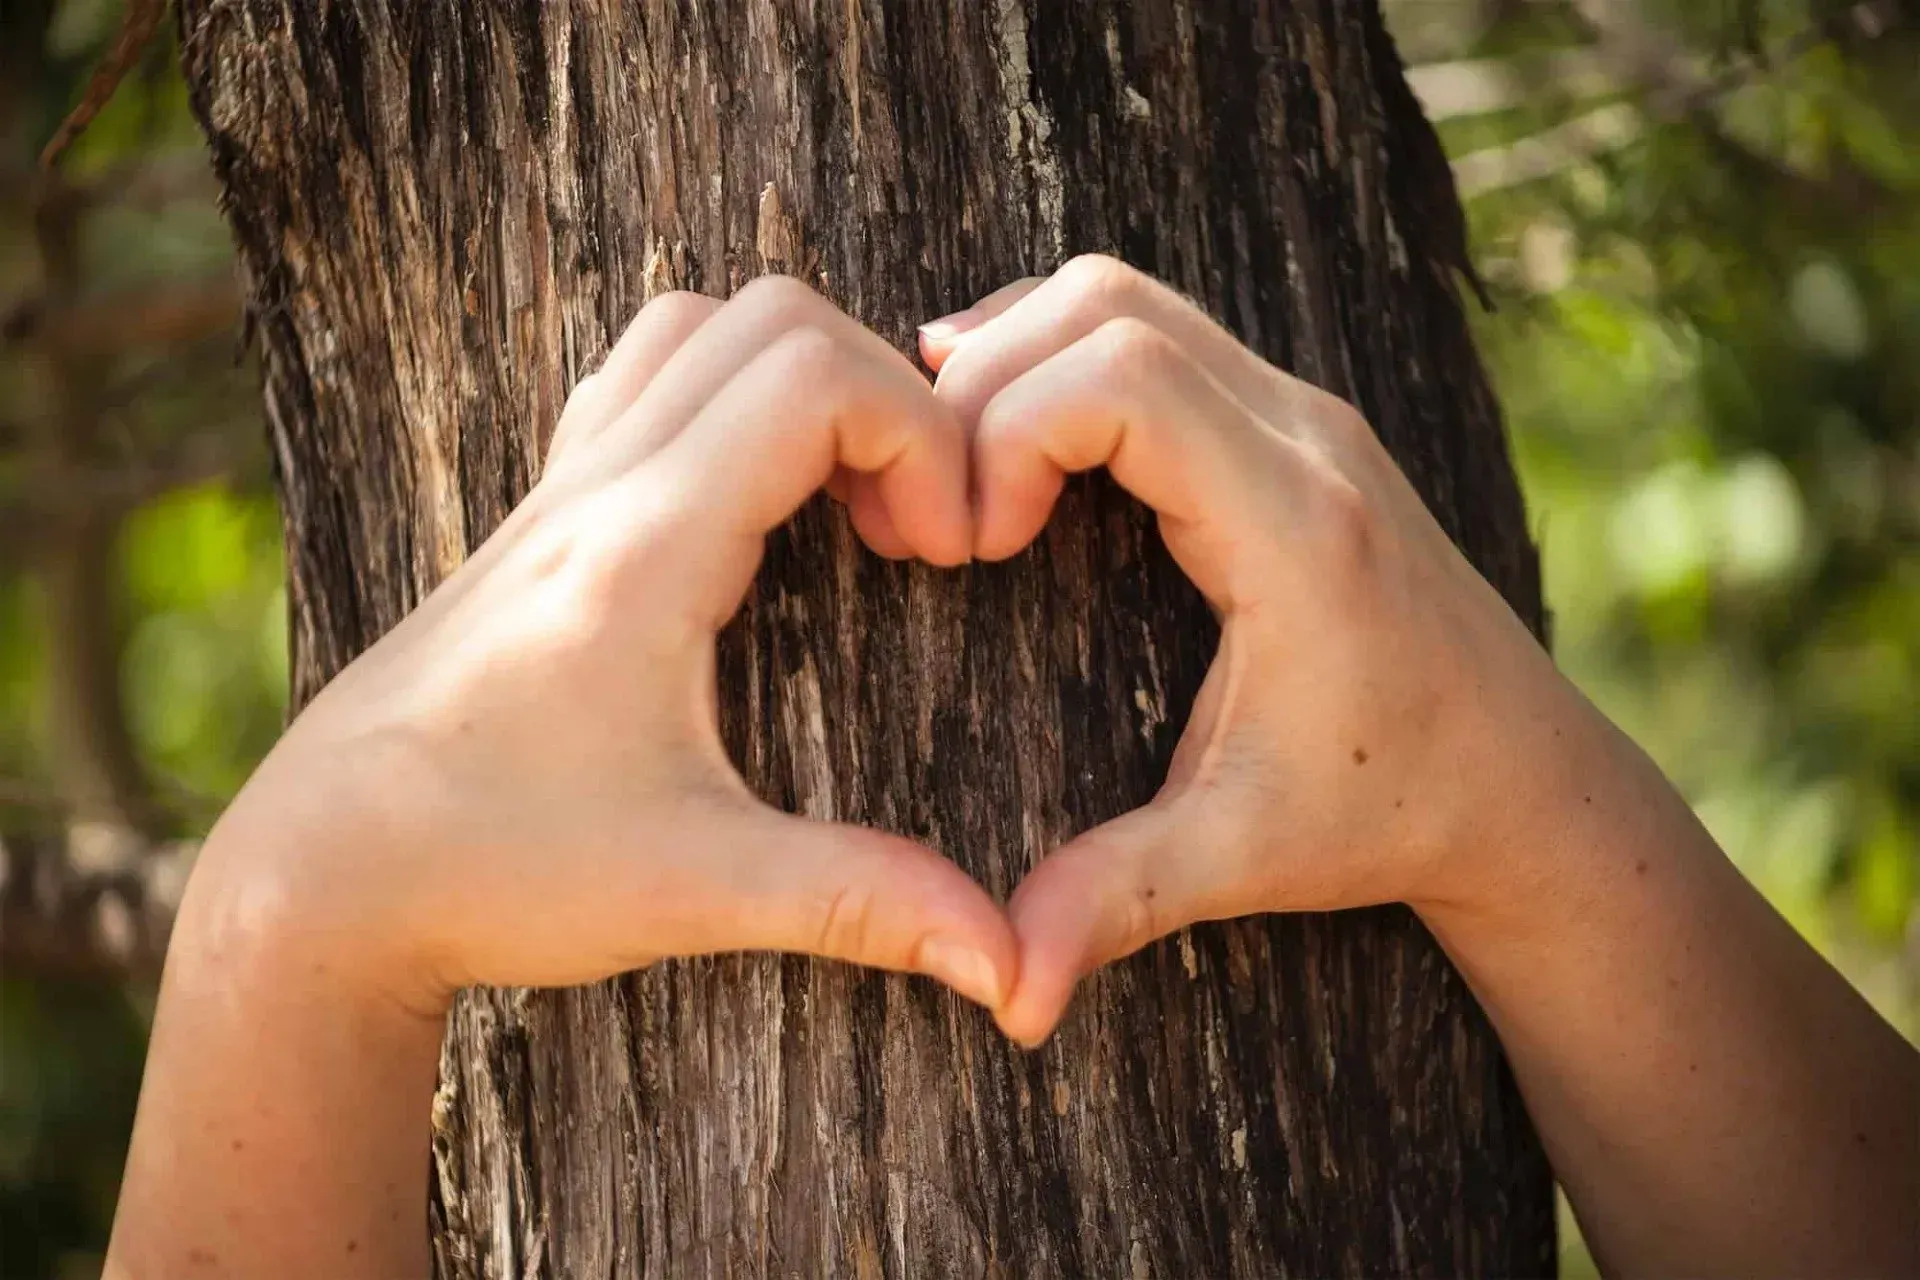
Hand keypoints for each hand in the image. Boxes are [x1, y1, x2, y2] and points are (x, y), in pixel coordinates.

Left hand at [194, 277, 1014, 1018]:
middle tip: (916, 530)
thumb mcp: (693, 889)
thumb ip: (860, 902)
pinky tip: (757, 514)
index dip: (924, 436)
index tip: (949, 552)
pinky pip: (643, 378)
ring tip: (849, 510)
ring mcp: (557, 489)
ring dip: (804, 381)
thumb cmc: (489, 871)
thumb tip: (1008, 965)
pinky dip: (730, 396)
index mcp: (644, 547)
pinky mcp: (539, 517)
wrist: (319, 875)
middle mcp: (596, 486)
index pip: (814, 373)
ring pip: (698, 326)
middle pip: (773, 317)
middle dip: (889, 395)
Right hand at [921, 255, 1580, 1045]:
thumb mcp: (1247, 857)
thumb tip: (1007, 994)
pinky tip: (1016, 435)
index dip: (1006, 430)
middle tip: (935, 501)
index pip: (1122, 375)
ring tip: (951, 455)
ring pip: (1131, 296)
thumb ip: (1119, 902)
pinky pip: (1159, 330)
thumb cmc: (1394, 809)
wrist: (1526, 780)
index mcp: (1295, 523)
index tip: (971, 544)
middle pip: (1109, 303)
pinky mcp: (1294, 426)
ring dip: (1020, 350)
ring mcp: (1307, 416)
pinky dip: (1065, 356)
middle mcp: (1307, 436)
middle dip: (986, 378)